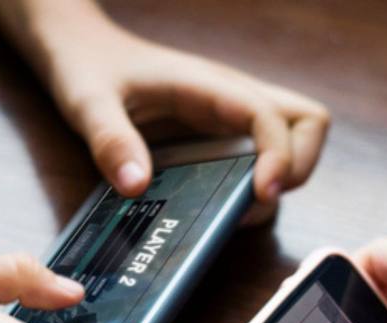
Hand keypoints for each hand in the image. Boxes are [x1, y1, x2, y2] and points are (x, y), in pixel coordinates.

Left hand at [38, 13, 329, 210]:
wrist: (78, 48)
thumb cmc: (86, 66)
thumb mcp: (85, 102)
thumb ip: (109, 140)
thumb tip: (137, 187)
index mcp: (207, 86)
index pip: (270, 116)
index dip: (279, 156)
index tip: (261, 193)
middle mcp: (230, 102)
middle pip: (307, 124)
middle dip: (299, 167)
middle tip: (257, 199)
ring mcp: (229, 121)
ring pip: (291, 144)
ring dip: (276, 183)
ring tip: (234, 211)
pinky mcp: (218, 139)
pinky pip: (259, 161)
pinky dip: (252, 188)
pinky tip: (216, 206)